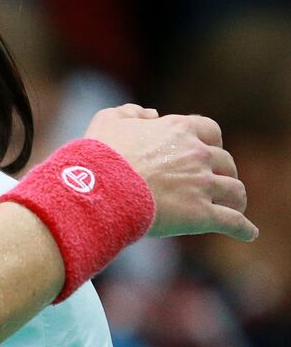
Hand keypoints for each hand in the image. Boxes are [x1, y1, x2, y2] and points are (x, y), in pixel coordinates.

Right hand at [83, 105, 256, 241]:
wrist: (99, 189)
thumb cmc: (99, 155)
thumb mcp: (108, 121)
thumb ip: (131, 112)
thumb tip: (151, 114)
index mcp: (179, 130)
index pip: (210, 132)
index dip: (209, 142)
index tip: (204, 151)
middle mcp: (198, 155)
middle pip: (226, 162)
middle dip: (222, 172)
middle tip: (213, 183)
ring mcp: (202, 185)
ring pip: (235, 191)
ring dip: (236, 199)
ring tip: (233, 207)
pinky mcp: (201, 214)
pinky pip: (232, 222)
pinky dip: (243, 228)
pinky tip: (248, 233)